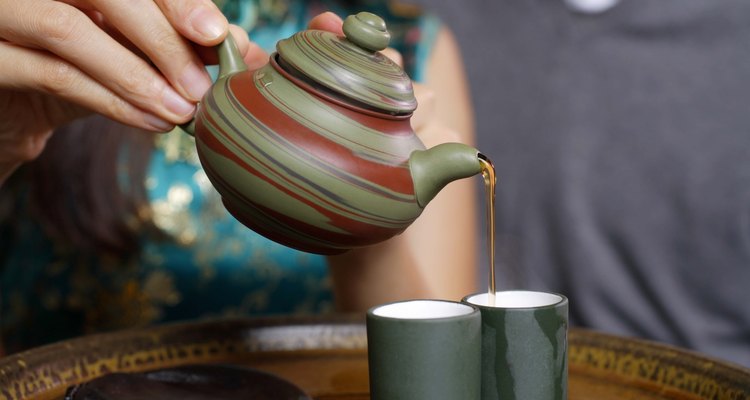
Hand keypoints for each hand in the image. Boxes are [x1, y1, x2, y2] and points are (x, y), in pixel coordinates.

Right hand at [0, 0, 262, 180]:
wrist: (12, 104)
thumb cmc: (78, 64)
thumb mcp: (128, 47)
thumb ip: (178, 41)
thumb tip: (246, 48)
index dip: (176, 0)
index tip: (216, 34)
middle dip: (160, 37)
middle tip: (201, 85)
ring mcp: (2, 13)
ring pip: (68, 28)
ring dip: (135, 76)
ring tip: (181, 112)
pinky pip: (50, 73)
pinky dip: (109, 100)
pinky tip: (149, 120)